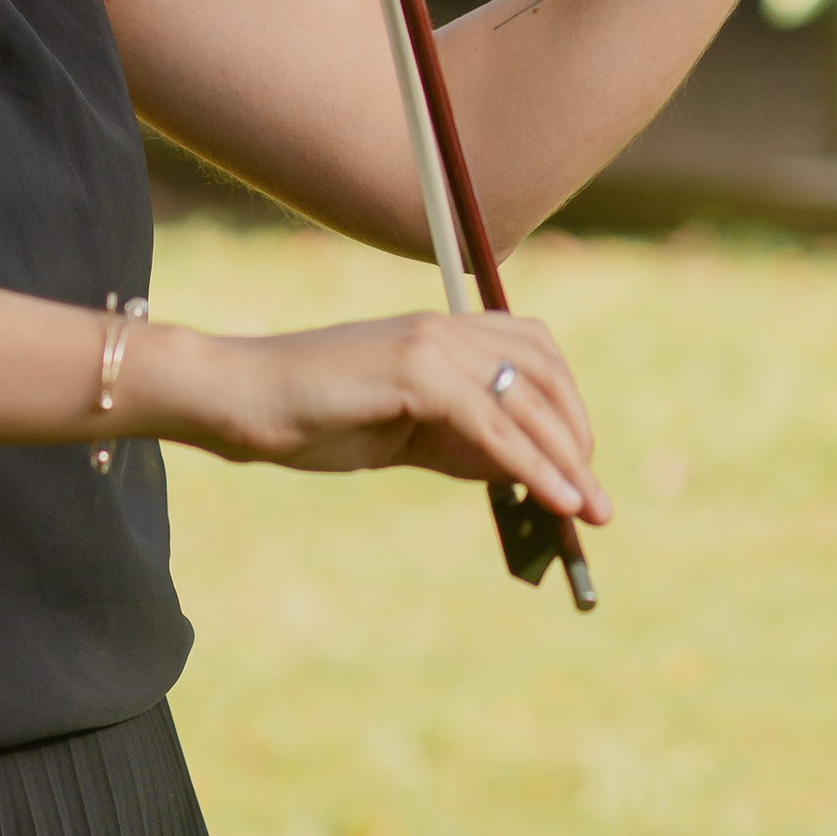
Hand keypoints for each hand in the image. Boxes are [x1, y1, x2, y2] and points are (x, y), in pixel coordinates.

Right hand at [140, 307, 609, 525]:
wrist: (244, 397)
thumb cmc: (314, 417)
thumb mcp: (404, 433)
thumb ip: (461, 443)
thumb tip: (525, 471)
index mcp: (440, 332)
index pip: (532, 349)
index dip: (566, 405)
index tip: (581, 462)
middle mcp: (443, 327)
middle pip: (543, 369)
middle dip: (576, 434)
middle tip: (593, 496)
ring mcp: (429, 344)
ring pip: (525, 397)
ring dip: (566, 457)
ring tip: (587, 508)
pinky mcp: (414, 374)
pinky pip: (492, 425)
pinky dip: (534, 463)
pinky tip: (556, 498)